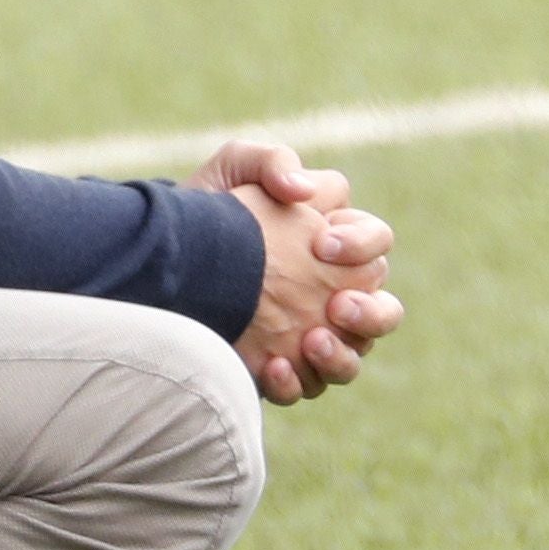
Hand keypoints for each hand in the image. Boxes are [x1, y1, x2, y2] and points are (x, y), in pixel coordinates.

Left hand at [192, 140, 405, 404]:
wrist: (163, 257)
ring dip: (341, 355)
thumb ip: (273, 162)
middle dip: (370, 312)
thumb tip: (303, 190)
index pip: (377, 244)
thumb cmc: (207, 209)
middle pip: (384, 312)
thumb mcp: (233, 169)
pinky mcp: (282, 369)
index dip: (362, 245)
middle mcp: (335, 295)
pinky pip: (305, 387)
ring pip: (353, 360)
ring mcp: (313, 337)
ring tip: (310, 341)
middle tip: (337, 305)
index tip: (322, 244)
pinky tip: (271, 367)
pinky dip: (295, 382)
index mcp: (337, 244)